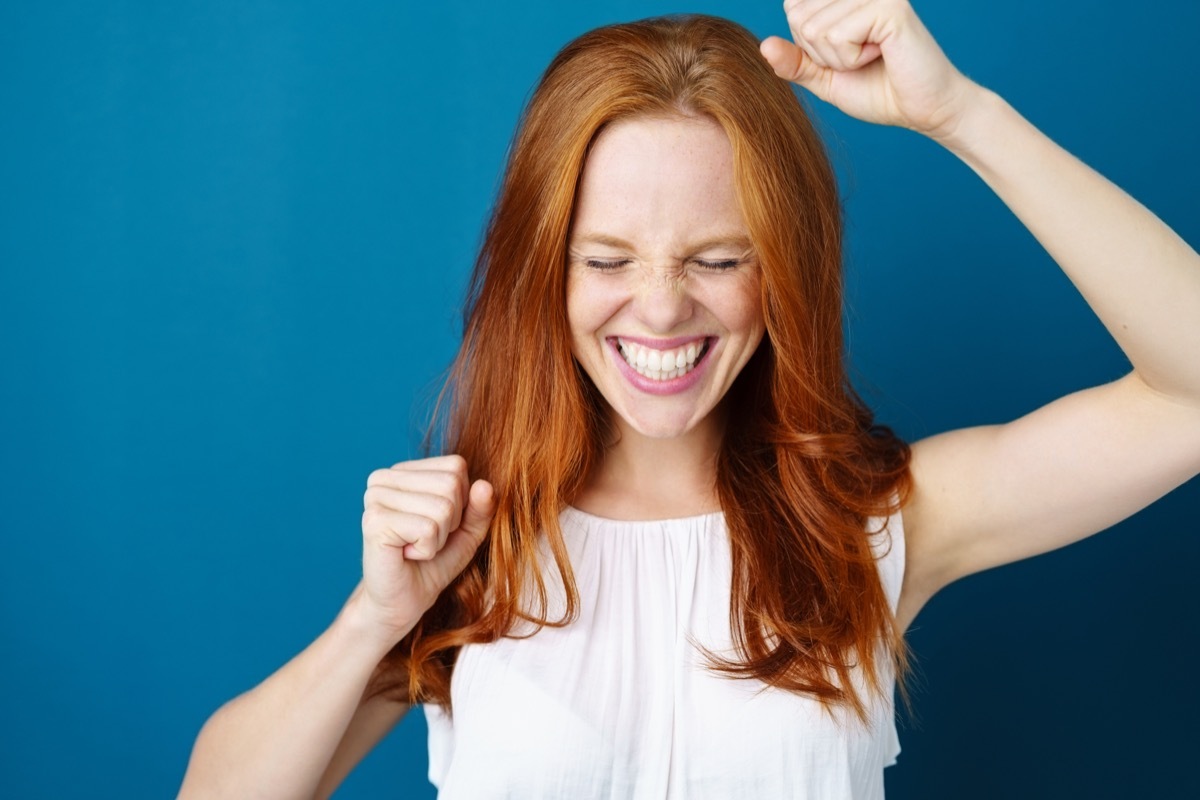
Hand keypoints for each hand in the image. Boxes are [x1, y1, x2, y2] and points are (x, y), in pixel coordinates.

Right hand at [356, 455, 494, 644]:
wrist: (404, 600)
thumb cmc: (433, 562)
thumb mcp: (467, 530)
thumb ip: (481, 506)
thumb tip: (484, 485)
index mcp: (403, 471)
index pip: (455, 466)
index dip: (461, 501)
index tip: (437, 524)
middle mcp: (384, 478)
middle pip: (450, 485)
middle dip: (450, 521)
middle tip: (425, 539)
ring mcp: (375, 498)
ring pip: (442, 507)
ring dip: (438, 538)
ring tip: (415, 547)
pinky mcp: (375, 522)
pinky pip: (428, 528)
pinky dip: (427, 549)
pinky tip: (406, 554)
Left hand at [760, 0, 976, 139]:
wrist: (922, 110)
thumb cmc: (879, 90)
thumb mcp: (826, 78)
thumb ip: (795, 63)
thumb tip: (764, 46)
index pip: (794, 8)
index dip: (809, 44)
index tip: (844, 53)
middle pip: (799, 18)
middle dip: (821, 53)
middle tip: (859, 59)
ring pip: (815, 29)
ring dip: (838, 58)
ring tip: (871, 57)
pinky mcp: (889, 7)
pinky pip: (837, 36)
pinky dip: (852, 58)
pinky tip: (880, 55)